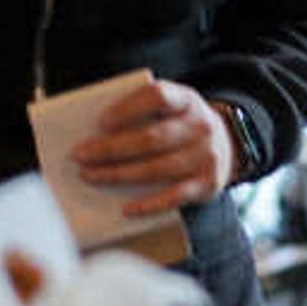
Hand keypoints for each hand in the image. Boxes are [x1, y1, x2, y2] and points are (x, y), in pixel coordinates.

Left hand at [71, 77, 234, 218]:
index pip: (157, 97)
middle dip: (111, 148)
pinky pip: (174, 196)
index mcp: (186, 100)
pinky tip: (125, 208)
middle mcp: (200, 126)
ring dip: (119, 174)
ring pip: (157, 168)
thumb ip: (143, 112)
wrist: (226, 145)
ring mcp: (206, 156)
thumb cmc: (181, 125)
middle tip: (80, 155)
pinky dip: (149, 204)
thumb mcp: (171, 108)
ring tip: (90, 176)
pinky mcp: (207, 184)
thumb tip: (95, 132)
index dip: (129, 109)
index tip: (101, 123)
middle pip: (151, 138)